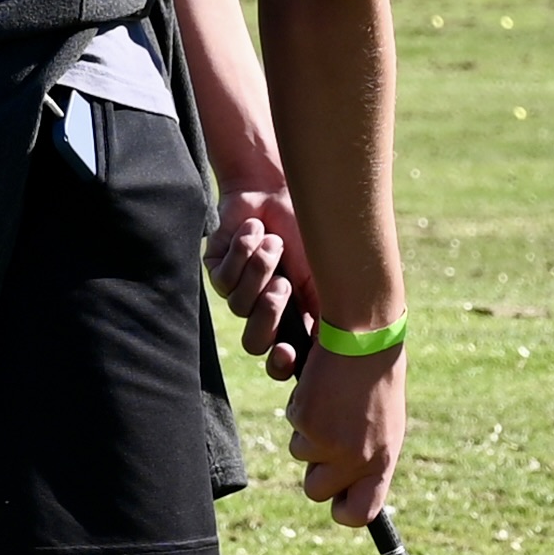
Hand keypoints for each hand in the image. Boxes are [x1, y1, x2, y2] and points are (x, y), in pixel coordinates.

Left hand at [211, 176, 312, 368]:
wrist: (282, 189)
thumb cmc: (310, 232)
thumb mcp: (327, 276)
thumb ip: (328, 316)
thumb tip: (335, 355)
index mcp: (293, 318)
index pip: (282, 361)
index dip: (282, 364)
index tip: (287, 352)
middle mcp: (264, 310)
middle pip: (254, 342)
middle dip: (268, 314)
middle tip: (283, 286)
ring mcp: (239, 291)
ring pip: (239, 307)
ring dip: (259, 271)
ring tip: (274, 243)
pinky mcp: (218, 270)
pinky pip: (223, 279)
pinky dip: (243, 253)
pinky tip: (255, 231)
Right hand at [287, 338, 407, 524]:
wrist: (365, 336)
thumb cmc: (377, 376)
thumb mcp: (384, 425)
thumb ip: (368, 456)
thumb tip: (349, 481)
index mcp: (382, 461)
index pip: (361, 513)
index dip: (344, 511)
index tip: (338, 501)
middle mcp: (357, 459)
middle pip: (317, 490)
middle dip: (315, 467)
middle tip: (328, 434)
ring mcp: (329, 443)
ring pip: (300, 454)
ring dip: (308, 431)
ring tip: (332, 400)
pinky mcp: (306, 422)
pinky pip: (292, 423)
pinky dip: (301, 405)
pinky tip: (321, 385)